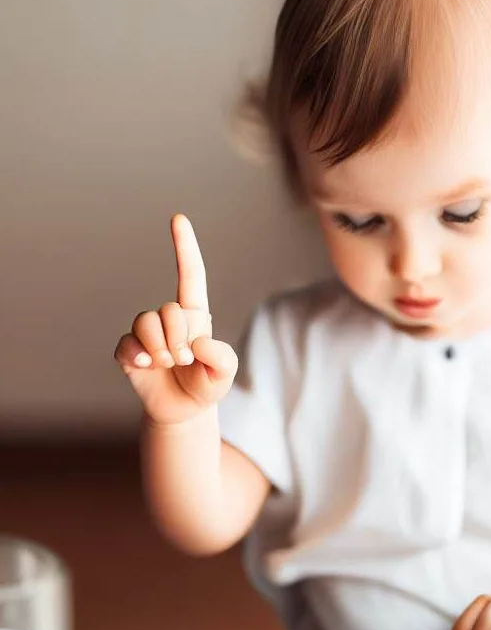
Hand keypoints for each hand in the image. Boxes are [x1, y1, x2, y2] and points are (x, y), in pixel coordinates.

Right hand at [114, 214, 237, 425]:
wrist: (185, 410)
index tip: (179, 218)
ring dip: (159, 346)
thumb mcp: (225, 372)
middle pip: (167, 310)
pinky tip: (147, 367)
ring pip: (144, 322)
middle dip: (177, 336)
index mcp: (195, 315)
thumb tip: (196, 342)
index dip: (185, 247)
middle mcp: (169, 319)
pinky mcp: (129, 351)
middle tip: (184, 359)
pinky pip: (127, 343)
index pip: (190, 276)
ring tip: (167, 364)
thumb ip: (221, 356)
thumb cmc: (208, 385)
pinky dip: (138, 355)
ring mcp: (146, 333)